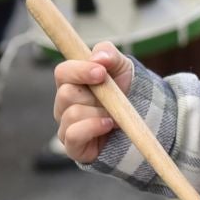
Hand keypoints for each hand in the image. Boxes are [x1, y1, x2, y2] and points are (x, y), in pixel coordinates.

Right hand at [53, 43, 134, 163]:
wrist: (137, 121)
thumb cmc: (123, 91)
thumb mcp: (121, 66)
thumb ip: (108, 53)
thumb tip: (98, 57)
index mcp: (71, 82)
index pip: (62, 72)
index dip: (80, 70)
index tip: (101, 73)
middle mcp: (63, 104)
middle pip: (66, 93)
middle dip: (95, 95)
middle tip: (111, 99)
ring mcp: (66, 125)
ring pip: (73, 113)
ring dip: (99, 113)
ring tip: (112, 115)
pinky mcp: (72, 146)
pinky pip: (73, 135)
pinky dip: (94, 128)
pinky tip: (108, 125)